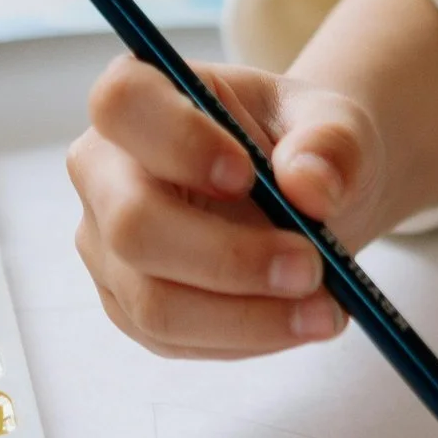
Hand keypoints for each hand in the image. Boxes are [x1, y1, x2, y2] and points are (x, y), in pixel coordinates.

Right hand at [69, 56, 384, 357]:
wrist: (303, 196)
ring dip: (247, 316)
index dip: (176, 140)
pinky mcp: (127, 305)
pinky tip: (296, 321)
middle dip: (228, 258)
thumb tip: (311, 187)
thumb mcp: (334, 124)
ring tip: (323, 310)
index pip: (122, 104)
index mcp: (141, 99)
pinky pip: (173, 339)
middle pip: (130, 224)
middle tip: (311, 266)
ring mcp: (106, 245)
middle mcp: (104, 171)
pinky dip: (245, 337)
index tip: (246, 174)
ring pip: (152, 300)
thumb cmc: (299, 146)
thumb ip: (331, 143)